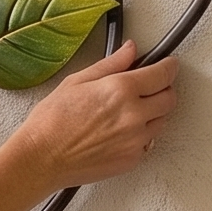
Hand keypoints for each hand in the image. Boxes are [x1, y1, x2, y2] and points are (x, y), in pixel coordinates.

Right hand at [13, 41, 177, 189]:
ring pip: (162, 121)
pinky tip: (121, 130)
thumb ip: (110, 64)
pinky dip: (141, 134)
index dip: (169, 67)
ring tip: (130, 110)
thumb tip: (130, 51)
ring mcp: (135, 140)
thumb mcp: (77, 81)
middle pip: (169, 98)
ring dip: (153, 112)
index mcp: (120, 90)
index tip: (169, 64)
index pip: (162, 74)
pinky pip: (149, 142)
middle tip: (150, 86)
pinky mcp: (132, 159)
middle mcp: (133, 115)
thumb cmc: (51, 122)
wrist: (42, 158)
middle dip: (164, 89)